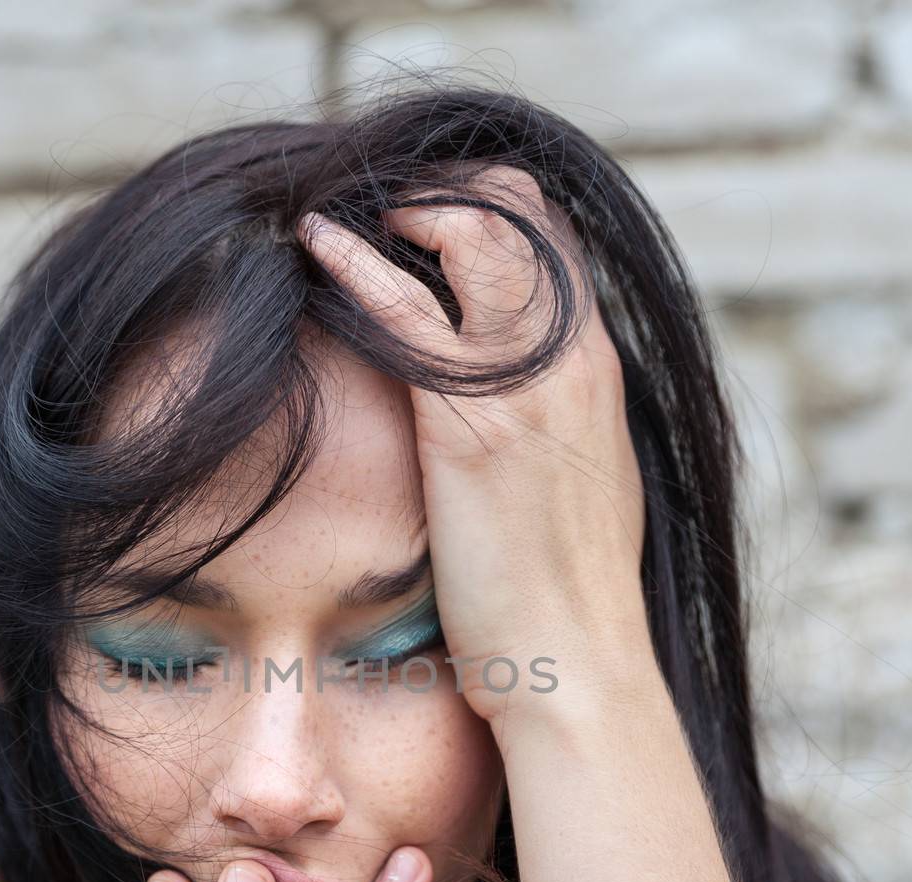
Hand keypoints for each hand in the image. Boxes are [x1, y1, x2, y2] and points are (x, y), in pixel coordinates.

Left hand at [295, 165, 653, 725]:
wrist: (578, 662)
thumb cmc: (568, 594)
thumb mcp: (582, 487)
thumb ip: (557, 429)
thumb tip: (522, 420)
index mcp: (596, 369)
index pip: (554, 239)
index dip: (489, 208)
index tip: (428, 216)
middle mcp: (572, 357)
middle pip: (520, 208)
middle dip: (445, 188)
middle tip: (382, 204)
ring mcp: (525, 385)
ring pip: (474, 234)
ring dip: (403, 209)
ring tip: (348, 212)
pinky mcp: (470, 425)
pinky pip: (407, 311)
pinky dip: (356, 264)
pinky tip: (314, 245)